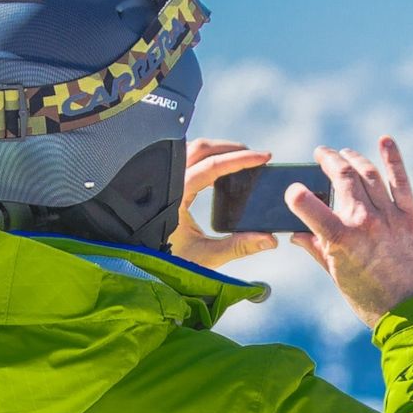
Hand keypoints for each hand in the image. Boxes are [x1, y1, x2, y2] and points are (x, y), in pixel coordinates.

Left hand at [167, 138, 279, 268]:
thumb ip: (238, 247)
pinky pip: (185, 160)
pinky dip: (204, 158)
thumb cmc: (169, 262)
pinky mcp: (165, 187)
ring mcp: (164, 182)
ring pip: (191, 150)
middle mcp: (167, 184)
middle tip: (255, 155)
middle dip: (230, 148)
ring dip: (216, 149)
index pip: (211, 167)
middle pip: (201, 149)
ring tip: (240, 158)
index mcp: (175, 197)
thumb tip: (270, 239)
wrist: (143, 264)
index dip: (240, 159)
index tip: (262, 157)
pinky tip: (218, 170)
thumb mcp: (206, 256)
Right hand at [286, 137, 412, 327]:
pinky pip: (401, 181)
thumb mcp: (336, 277)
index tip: (293, 189)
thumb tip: (295, 235)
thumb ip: (316, 250)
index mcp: (339, 240)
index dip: (295, 193)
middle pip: (342, 177)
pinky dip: (392, 158)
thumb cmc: (370, 300)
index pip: (307, 205)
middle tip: (322, 154)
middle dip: (328, 160)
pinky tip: (384, 141)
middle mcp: (364, 222)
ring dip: (354, 158)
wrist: (412, 314)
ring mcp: (390, 216)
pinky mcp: (411, 216)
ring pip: (368, 174)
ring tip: (345, 153)